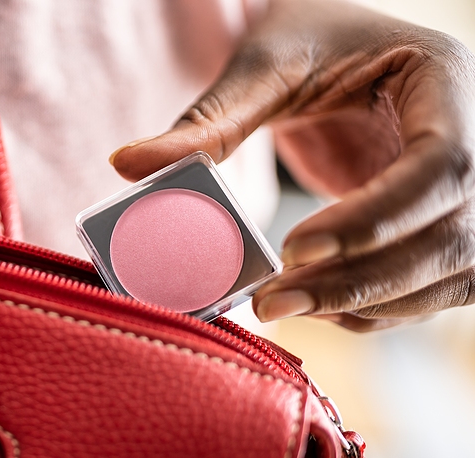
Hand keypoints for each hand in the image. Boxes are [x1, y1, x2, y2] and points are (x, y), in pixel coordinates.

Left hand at [109, 0, 474, 331]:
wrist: (341, 52)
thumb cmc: (308, 38)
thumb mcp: (264, 65)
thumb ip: (208, 121)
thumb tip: (126, 165)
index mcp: (445, 80)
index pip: (441, 165)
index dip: (374, 218)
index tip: (293, 249)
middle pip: (450, 236)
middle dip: (361, 280)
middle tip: (272, 301)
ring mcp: (466, 193)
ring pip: (447, 274)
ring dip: (365, 305)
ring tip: (280, 306)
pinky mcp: (439, 229)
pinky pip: (426, 288)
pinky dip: (373, 309)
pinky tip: (312, 307)